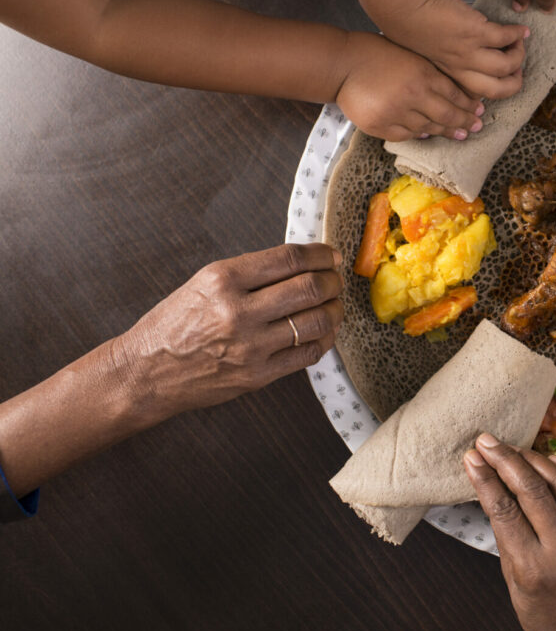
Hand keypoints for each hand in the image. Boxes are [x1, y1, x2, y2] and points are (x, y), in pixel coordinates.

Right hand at [120, 244, 344, 419]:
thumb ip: (251, 272)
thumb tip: (302, 262)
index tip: (331, 255)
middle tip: (336, 280)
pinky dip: (324, 339)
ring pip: (316, 322)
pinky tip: (322, 331)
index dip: (320, 254)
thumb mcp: (203, 282)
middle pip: (310, 288)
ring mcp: (249, 347)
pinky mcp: (257, 376)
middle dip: (333, 281)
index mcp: (222, 279)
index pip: (289, 258)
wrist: (145, 373)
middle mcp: (237, 311)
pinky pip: (309, 354)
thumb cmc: (175, 323)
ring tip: (333, 305)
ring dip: (335, 310)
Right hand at [335, 32, 484, 141]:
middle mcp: (414, 96)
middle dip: (466, 122)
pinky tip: (428, 134)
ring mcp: (398, 114)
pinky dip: (419, 134)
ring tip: (460, 134)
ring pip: (429, 128)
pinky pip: (407, 135)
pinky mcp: (382, 127)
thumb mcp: (410, 54)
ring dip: (446, 132)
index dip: (469, 105)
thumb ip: (430, 72)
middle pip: (448, 115)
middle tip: (477, 127)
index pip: (455, 94)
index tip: (479, 111)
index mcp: (423, 74)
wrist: (342, 64)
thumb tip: (453, 91)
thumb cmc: (376, 53)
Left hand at [378, 0, 528, 99]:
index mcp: (446, 73)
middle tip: (518, 72)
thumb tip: (458, 47)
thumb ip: (442, 53)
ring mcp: (467, 51)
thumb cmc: (408, 20)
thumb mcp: (425, 46)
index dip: (490, 90)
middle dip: (513, 84)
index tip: (500, 80)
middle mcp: (458, 67)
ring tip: (518, 45)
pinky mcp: (475, 32)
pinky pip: (505, 38)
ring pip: (504, 66)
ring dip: (517, 56)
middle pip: (495, 90)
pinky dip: (517, 34)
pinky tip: (521, 30)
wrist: (402, 3)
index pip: (473, 94)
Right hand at [464, 434, 555, 630]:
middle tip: (487, 441)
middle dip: (505, 459)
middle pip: (531, 490)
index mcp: (533, 568)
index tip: (472, 457)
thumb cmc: (548, 616)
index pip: (504, 510)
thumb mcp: (515, 585)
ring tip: (514, 448)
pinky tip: (552, 460)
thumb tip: (494, 492)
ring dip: (535, 459)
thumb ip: (508, 540)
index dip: (485, 478)